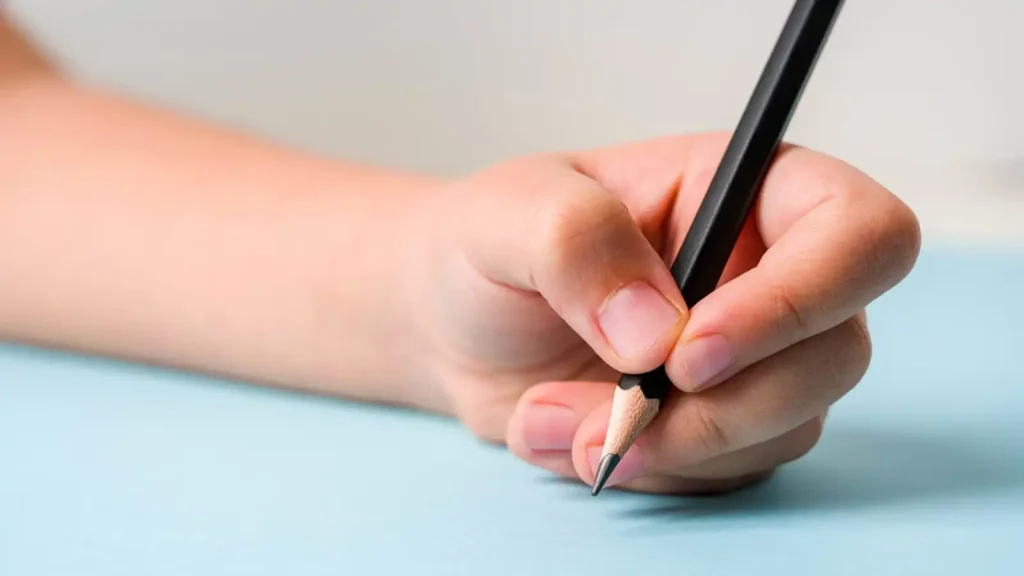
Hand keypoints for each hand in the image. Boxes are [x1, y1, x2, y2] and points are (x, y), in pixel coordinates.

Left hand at [414, 133, 919, 493]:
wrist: (456, 323)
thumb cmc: (491, 243)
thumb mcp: (511, 214)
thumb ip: (577, 243)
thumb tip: (657, 334)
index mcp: (744, 192)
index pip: (859, 233)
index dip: (803, 300)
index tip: (691, 353)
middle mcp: (767, 275)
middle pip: (836, 353)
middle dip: (720, 407)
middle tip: (614, 415)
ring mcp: (754, 357)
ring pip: (785, 427)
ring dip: (667, 447)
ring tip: (548, 418)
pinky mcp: (724, 423)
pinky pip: (727, 472)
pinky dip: (646, 470)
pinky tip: (565, 439)